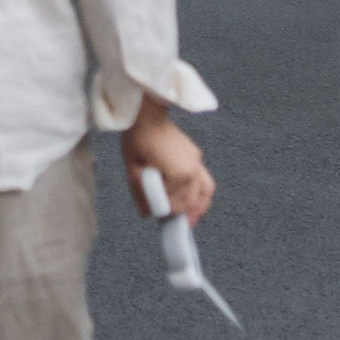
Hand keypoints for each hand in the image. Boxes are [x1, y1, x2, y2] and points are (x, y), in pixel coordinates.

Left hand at [122, 104, 214, 224]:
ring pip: (206, 190)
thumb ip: (142, 194)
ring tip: (191, 220)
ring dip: (199, 206)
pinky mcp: (196, 155)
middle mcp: (193, 168)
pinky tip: (192, 200)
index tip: (156, 216)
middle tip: (175, 225)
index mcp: (179, 173)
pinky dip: (200, 193)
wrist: (147, 115)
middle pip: (193, 200)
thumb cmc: (138, 140)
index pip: (175, 203)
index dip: (165, 211)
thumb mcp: (133, 170)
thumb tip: (146, 213)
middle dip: (183, 213)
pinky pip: (203, 179)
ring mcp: (197, 160)